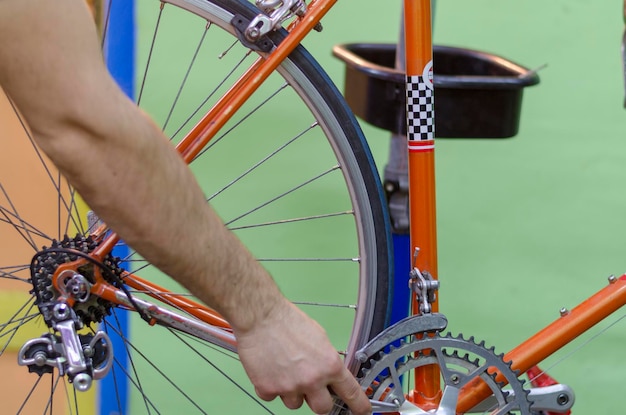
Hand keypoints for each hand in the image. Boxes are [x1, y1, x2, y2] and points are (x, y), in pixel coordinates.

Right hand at [235, 300, 371, 413]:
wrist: (261, 317)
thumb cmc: (287, 321)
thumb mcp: (319, 337)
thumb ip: (326, 359)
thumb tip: (328, 373)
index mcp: (329, 365)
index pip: (350, 392)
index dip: (359, 406)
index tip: (362, 411)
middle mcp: (312, 380)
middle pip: (322, 408)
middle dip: (318, 400)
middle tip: (310, 387)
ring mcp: (290, 387)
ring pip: (295, 404)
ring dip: (292, 392)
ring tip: (284, 368)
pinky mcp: (268, 389)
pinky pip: (273, 397)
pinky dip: (271, 386)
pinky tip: (269, 368)